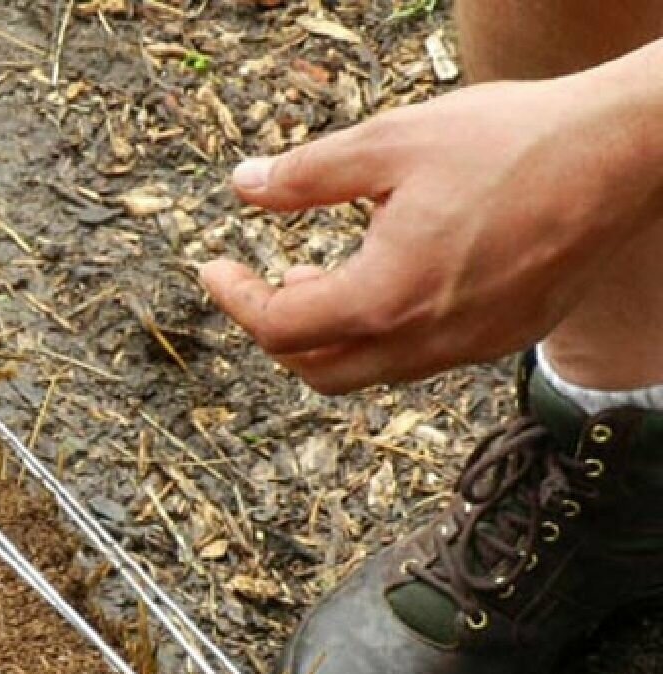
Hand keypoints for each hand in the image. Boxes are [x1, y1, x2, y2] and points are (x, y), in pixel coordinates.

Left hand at [199, 71, 662, 394]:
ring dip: (332, 337)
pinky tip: (390, 282)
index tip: (214, 269)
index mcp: (385, 297)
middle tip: (263, 285)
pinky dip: (385, 334)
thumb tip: (245, 186)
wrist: (626, 152)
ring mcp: (469, 348)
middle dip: (278, 335)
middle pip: (317, 371)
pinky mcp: (504, 339)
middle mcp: (425, 341)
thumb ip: (307, 174)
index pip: (278, 328)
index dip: (235, 300)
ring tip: (321, 279)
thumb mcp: (390, 142)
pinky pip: (423, 358)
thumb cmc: (512, 141)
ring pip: (372, 371)